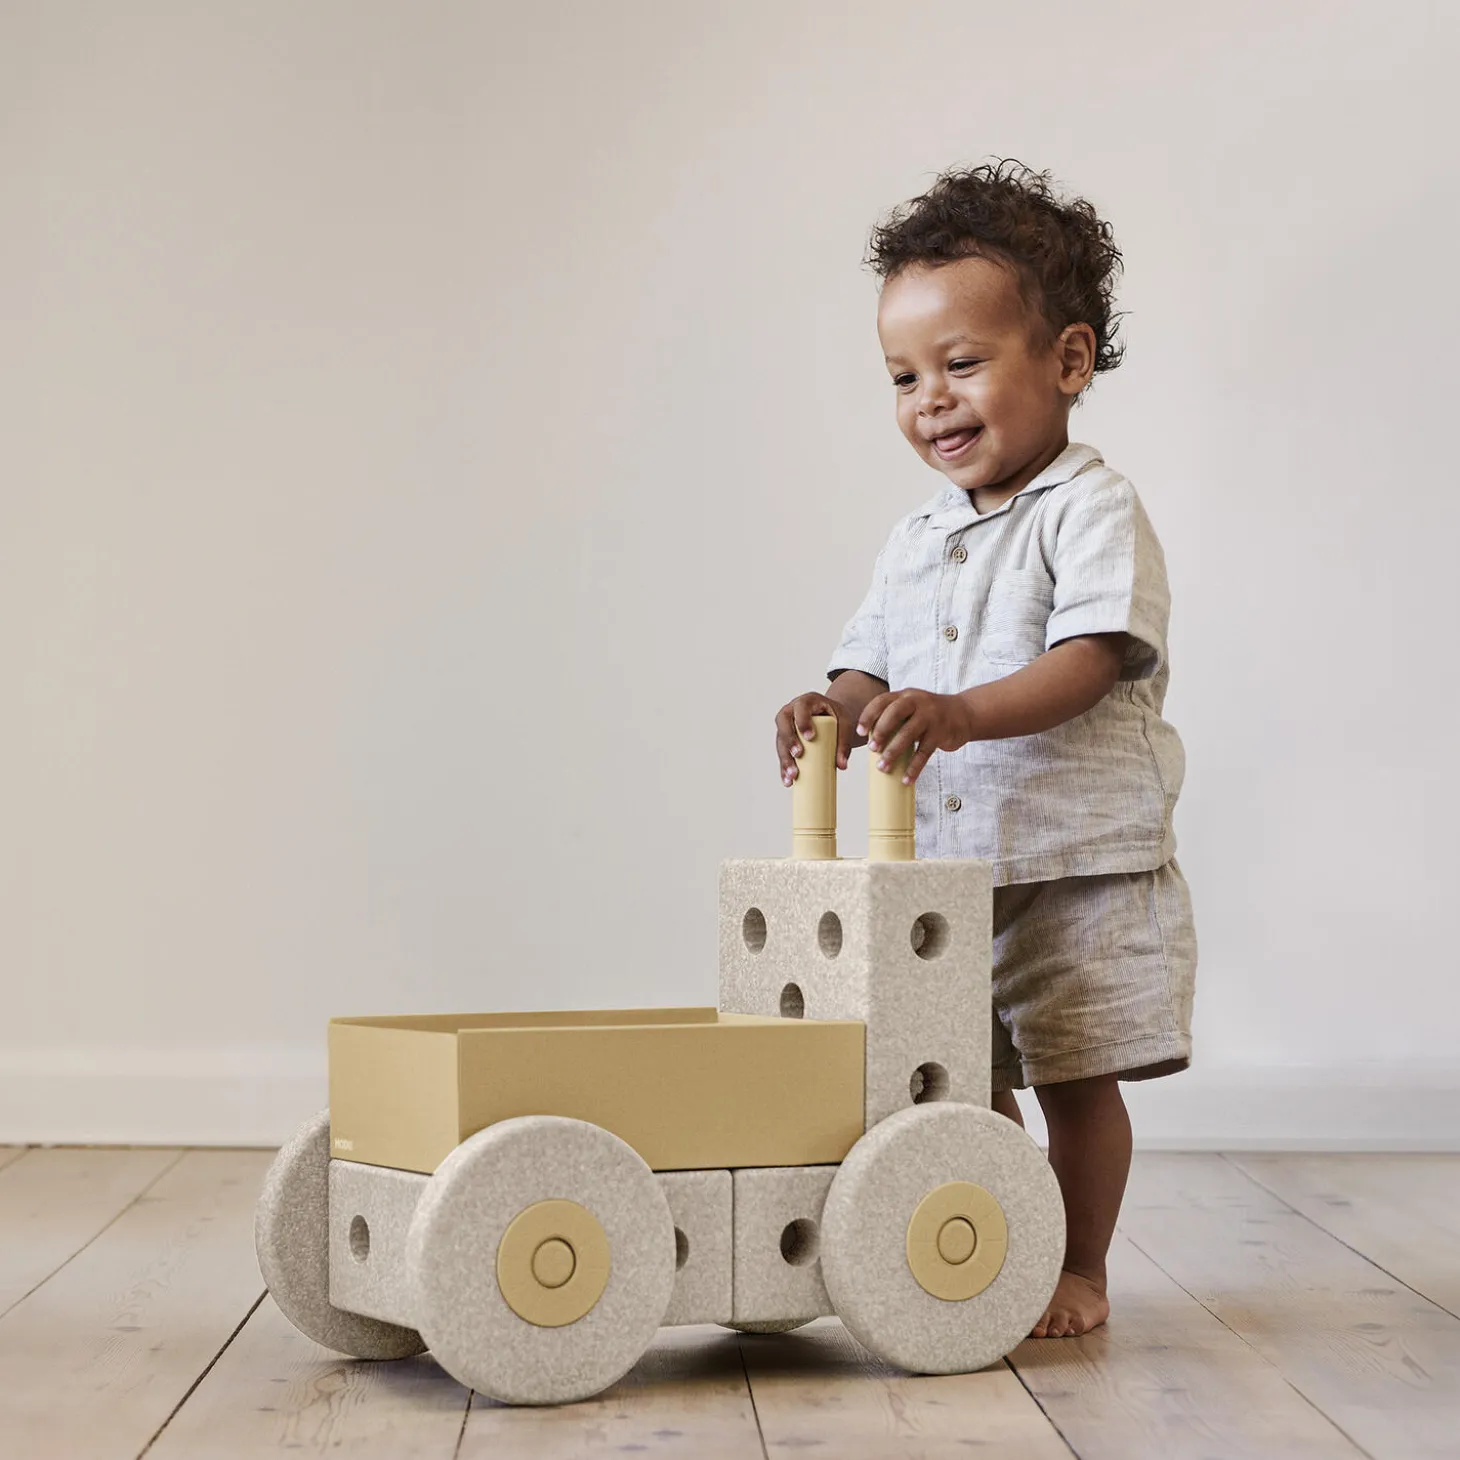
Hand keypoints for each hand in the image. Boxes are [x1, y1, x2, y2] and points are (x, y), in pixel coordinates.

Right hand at [774, 692, 855, 786]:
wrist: (831, 716)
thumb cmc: (837, 716)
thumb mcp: (845, 723)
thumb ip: (845, 742)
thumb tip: (842, 765)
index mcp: (806, 701)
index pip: (801, 708)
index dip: (802, 721)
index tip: (810, 736)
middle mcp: (791, 711)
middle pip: (783, 724)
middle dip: (789, 741)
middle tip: (798, 755)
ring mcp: (786, 726)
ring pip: (780, 741)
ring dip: (785, 759)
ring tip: (793, 775)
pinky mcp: (785, 740)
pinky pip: (782, 753)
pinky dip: (784, 768)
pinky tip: (788, 781)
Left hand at [858, 689, 973, 783]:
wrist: (964, 714)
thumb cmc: (931, 715)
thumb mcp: (913, 708)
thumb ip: (895, 719)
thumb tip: (871, 743)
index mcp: (905, 696)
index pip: (882, 701)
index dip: (868, 715)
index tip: (860, 732)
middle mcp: (918, 702)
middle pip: (894, 713)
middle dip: (880, 731)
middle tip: (872, 748)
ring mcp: (931, 716)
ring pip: (908, 734)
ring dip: (893, 752)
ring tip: (883, 767)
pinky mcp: (941, 732)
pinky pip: (924, 752)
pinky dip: (914, 768)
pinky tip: (906, 779)